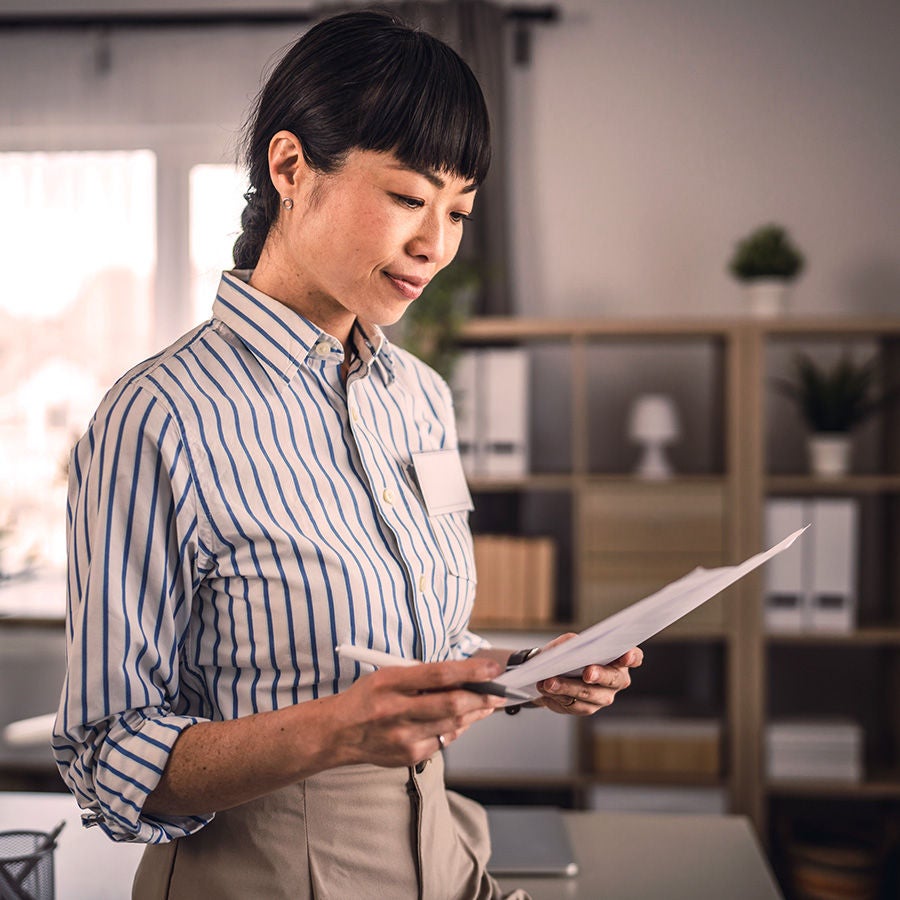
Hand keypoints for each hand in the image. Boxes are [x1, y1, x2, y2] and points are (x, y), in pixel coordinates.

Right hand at [334, 657, 506, 766]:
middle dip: (482, 697)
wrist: (339, 732)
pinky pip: (444, 740)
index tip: (492, 668)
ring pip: (452, 724)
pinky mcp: (408, 756)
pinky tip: (464, 718)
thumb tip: (463, 675)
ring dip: (476, 713)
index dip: (470, 671)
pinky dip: (458, 727)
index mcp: (389, 682)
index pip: (438, 675)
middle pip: (451, 704)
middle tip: (499, 691)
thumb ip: (423, 675)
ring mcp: (402, 737)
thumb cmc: (369, 697)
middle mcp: (395, 711)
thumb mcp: (389, 674)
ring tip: (488, 703)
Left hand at [533, 634, 643, 715]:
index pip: (633, 657)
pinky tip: (546, 691)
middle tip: (587, 673)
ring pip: (588, 695)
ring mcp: (603, 697)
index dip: (631, 657)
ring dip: (567, 688)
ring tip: (549, 683)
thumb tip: (571, 645)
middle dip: (598, 675)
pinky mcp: (587, 709)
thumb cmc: (566, 653)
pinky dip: (558, 697)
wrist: (549, 671)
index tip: (626, 655)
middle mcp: (616, 680)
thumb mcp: (567, 643)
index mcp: (618, 658)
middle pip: (612, 679)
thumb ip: (571, 642)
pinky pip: (573, 706)